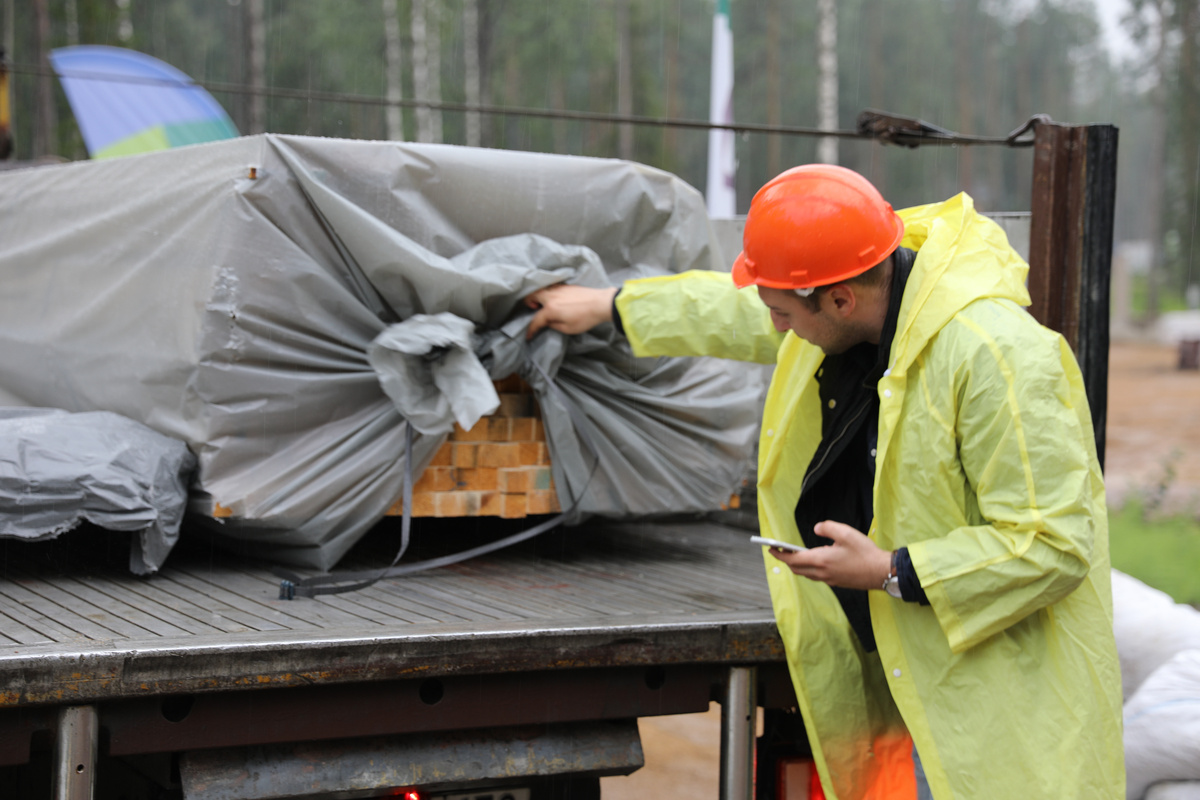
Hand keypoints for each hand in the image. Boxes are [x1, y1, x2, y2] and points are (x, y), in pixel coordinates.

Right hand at [525, 284, 618, 339]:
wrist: (601, 303)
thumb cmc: (585, 318)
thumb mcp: (568, 328)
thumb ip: (554, 325)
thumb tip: (547, 322)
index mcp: (551, 309)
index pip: (536, 320)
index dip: (531, 330)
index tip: (528, 336)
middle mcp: (551, 296)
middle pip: (532, 295)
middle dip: (528, 303)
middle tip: (534, 310)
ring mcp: (558, 288)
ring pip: (540, 289)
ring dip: (537, 296)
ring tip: (543, 304)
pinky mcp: (565, 286)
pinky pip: (550, 287)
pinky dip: (547, 292)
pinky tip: (554, 299)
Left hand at [767, 520, 892, 590]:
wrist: (881, 572)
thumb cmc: (865, 553)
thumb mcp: (846, 533)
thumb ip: (827, 527)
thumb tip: (817, 528)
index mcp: (821, 560)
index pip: (793, 559)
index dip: (780, 554)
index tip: (771, 549)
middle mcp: (822, 573)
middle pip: (797, 569)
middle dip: (786, 560)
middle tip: (780, 550)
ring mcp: (830, 580)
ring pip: (806, 574)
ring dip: (797, 565)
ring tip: (794, 555)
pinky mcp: (837, 582)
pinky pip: (817, 576)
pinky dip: (809, 569)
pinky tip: (815, 561)